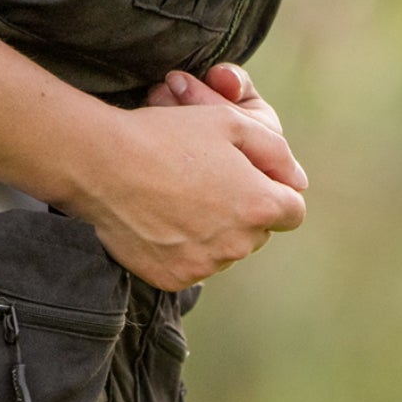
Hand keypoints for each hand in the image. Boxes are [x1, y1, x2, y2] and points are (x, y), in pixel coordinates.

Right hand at [71, 68, 304, 290]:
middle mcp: (239, 244)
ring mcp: (206, 265)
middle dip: (244, 212)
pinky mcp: (176, 279)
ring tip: (180, 199)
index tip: (251, 180)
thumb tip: (297, 179)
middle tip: (208, 183)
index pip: (292, 211)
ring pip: (226, 251)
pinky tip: (162, 220)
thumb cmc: (167, 136)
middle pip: (258, 233)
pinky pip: (193, 266)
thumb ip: (274, 150)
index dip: (274, 192)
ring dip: (215, 232)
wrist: (103, 165)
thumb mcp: (229, 122)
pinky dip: (184, 249)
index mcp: (259, 205)